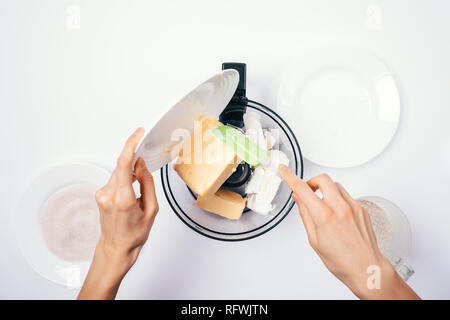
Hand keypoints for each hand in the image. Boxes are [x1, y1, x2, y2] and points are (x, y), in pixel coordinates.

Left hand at [78, 128, 157, 299]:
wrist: (116, 247)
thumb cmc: (134, 234)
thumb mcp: (151, 210)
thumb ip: (148, 184)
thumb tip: (141, 165)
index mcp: (123, 199)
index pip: (123, 164)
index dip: (131, 145)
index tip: (138, 134)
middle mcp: (108, 195)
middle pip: (122, 166)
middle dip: (134, 162)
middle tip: (145, 164)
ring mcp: (101, 195)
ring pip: (118, 173)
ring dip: (130, 175)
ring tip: (138, 194)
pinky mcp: (100, 195)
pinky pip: (115, 180)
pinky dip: (125, 181)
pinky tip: (131, 194)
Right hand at [278, 165, 418, 299]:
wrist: (366, 268)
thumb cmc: (341, 261)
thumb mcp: (314, 240)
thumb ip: (306, 215)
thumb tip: (299, 200)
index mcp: (324, 216)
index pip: (302, 189)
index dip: (290, 177)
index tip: (284, 170)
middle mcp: (340, 208)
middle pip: (322, 179)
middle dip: (312, 181)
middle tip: (308, 190)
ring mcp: (353, 206)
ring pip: (336, 185)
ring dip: (326, 190)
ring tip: (323, 206)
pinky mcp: (362, 209)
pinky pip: (346, 196)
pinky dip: (338, 199)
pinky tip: (337, 215)